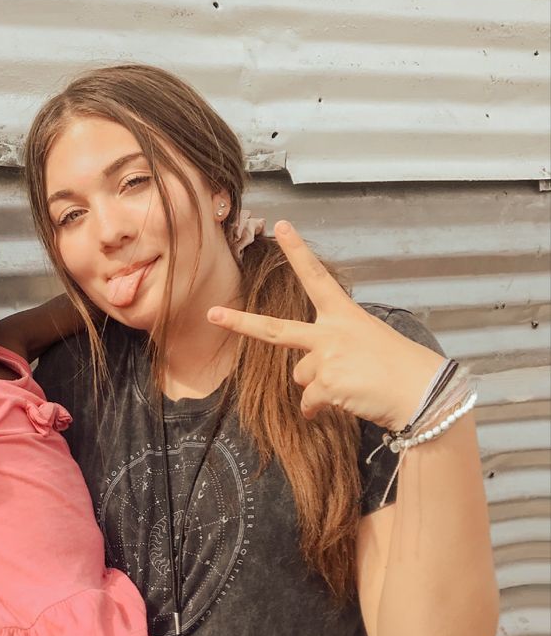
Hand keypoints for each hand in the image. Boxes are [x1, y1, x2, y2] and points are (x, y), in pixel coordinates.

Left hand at [207, 221, 441, 430]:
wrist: (421, 392)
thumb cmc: (400, 368)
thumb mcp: (368, 341)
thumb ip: (334, 347)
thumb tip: (307, 379)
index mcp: (344, 315)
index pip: (317, 277)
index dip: (298, 251)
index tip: (281, 226)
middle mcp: (331, 332)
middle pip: (274, 330)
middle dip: (239, 322)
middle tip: (212, 314)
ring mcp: (327, 357)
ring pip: (301, 377)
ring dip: (318, 387)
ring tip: (351, 385)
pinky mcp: (327, 384)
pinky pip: (309, 402)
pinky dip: (320, 409)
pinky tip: (346, 403)